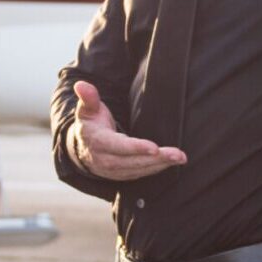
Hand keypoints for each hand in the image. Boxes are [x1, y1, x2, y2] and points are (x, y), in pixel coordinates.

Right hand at [69, 80, 187, 181]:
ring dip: (161, 165)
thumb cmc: (90, 124)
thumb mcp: (87, 110)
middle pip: (133, 161)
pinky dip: (156, 169)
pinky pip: (141, 174)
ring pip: (139, 170)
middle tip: (177, 154)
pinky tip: (171, 162)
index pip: (118, 146)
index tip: (154, 148)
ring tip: (180, 157)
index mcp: (98, 142)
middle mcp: (105, 160)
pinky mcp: (122, 176)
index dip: (136, 148)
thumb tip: (81, 85)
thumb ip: (88, 98)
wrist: (83, 148)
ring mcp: (114, 171)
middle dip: (156, 159)